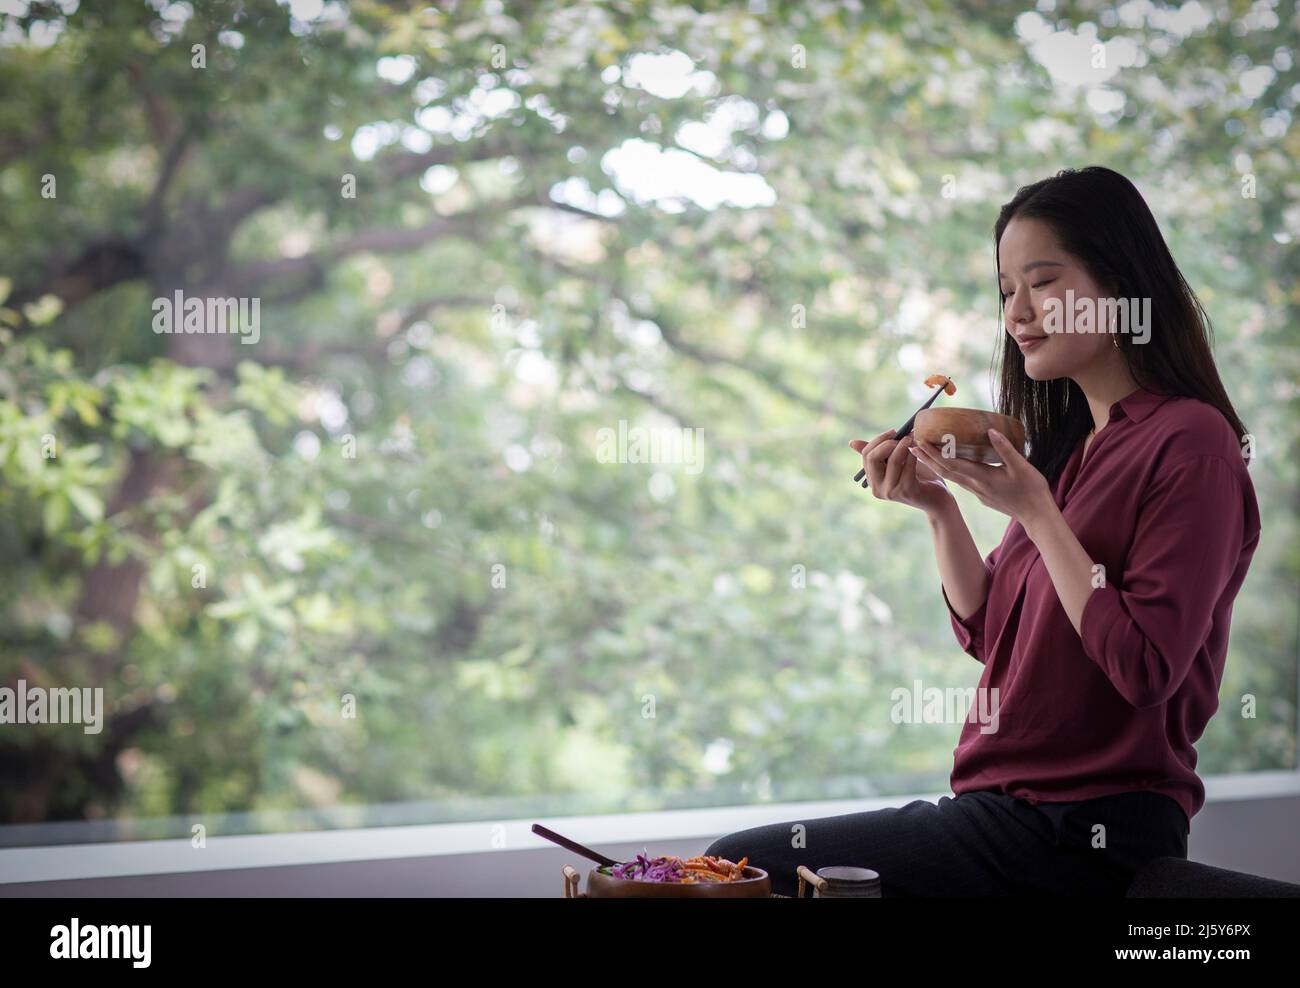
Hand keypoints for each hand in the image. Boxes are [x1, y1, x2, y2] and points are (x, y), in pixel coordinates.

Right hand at [849, 430, 953, 514]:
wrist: (936, 499)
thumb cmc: (917, 478)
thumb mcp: (896, 462)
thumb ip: (879, 453)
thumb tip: (851, 442)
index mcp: (872, 480)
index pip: (866, 455)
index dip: (878, 440)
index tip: (894, 432)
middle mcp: (877, 489)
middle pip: (873, 458)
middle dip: (888, 443)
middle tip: (903, 436)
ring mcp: (891, 491)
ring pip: (893, 461)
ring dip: (904, 446)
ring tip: (913, 438)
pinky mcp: (906, 491)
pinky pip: (908, 466)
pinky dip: (914, 454)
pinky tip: (919, 449)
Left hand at [909, 428, 1054, 525]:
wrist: (1036, 516)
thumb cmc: (1031, 491)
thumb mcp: (1021, 466)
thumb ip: (1005, 449)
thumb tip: (991, 431)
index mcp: (982, 478)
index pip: (951, 464)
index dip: (934, 453)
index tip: (921, 442)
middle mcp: (975, 486)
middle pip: (945, 471)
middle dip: (927, 458)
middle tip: (912, 446)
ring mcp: (978, 492)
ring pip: (952, 477)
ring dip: (936, 465)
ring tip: (924, 453)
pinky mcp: (982, 495)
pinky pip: (961, 481)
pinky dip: (949, 471)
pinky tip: (949, 465)